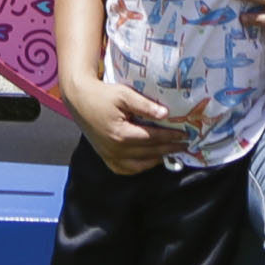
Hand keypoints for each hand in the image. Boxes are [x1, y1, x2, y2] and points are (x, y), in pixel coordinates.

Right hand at [65, 72, 186, 176]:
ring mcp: (109, 156)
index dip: (170, 137)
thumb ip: (144, 105)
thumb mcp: (124, 95)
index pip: (152, 138)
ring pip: (139, 166)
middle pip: (149, 153)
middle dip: (168, 149)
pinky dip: (140, 167)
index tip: (184, 135)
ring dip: (157, 160)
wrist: (79, 99)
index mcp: (121, 134)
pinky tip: (150, 160)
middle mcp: (115, 150)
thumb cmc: (102, 95)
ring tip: (170, 152)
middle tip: (184, 146)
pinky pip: (126, 169)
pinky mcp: (105, 157)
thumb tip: (165, 114)